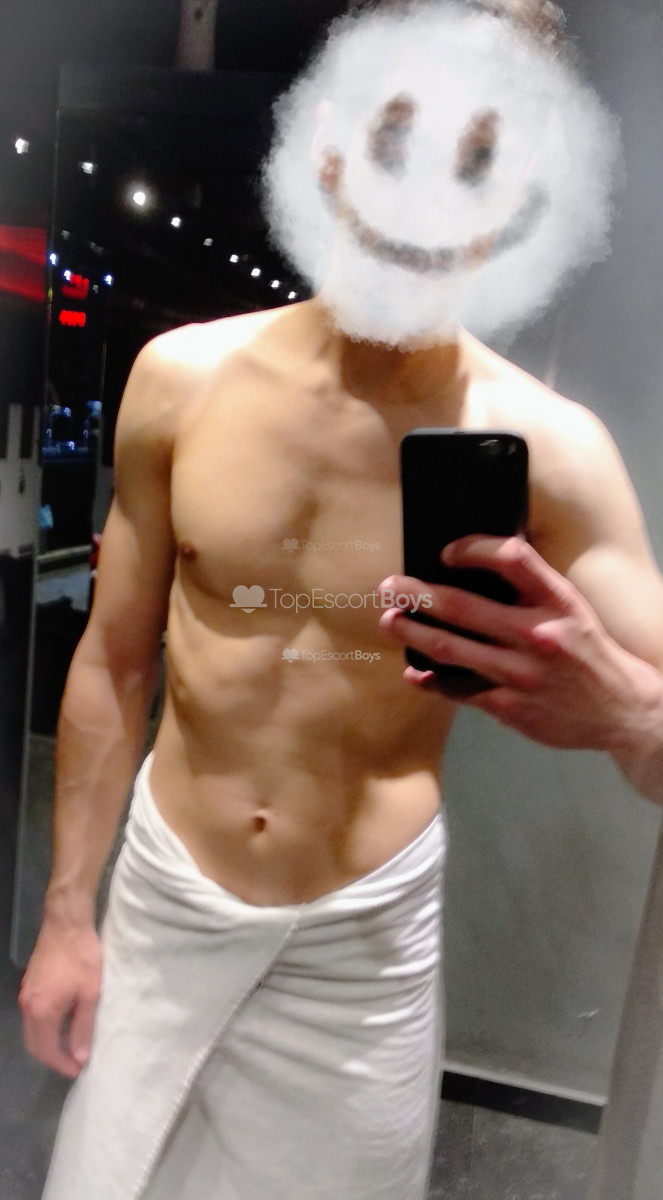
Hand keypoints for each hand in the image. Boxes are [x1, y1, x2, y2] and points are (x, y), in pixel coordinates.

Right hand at [19, 920, 102, 1077]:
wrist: (66, 922)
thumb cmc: (82, 957)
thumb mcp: (90, 993)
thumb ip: (83, 1026)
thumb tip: (80, 1056)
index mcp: (41, 1012)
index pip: (47, 1051)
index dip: (62, 1064)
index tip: (79, 1070)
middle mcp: (27, 1006)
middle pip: (34, 1044)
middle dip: (53, 1057)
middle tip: (75, 1062)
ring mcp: (26, 994)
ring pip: (31, 1030)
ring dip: (48, 1042)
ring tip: (71, 1046)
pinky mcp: (29, 984)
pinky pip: (33, 1016)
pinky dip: (45, 1027)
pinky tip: (63, 1023)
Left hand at [379, 535, 661, 750]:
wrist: (620, 708)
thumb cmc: (587, 651)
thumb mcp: (571, 609)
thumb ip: (530, 590)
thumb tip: (472, 567)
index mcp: (557, 601)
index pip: (511, 559)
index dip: (473, 549)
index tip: (446, 552)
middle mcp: (539, 635)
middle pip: (464, 607)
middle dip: (417, 595)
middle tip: (389, 587)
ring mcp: (522, 674)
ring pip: (451, 650)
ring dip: (413, 633)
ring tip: (389, 621)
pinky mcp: (510, 707)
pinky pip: (459, 690)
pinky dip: (432, 681)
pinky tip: (414, 672)